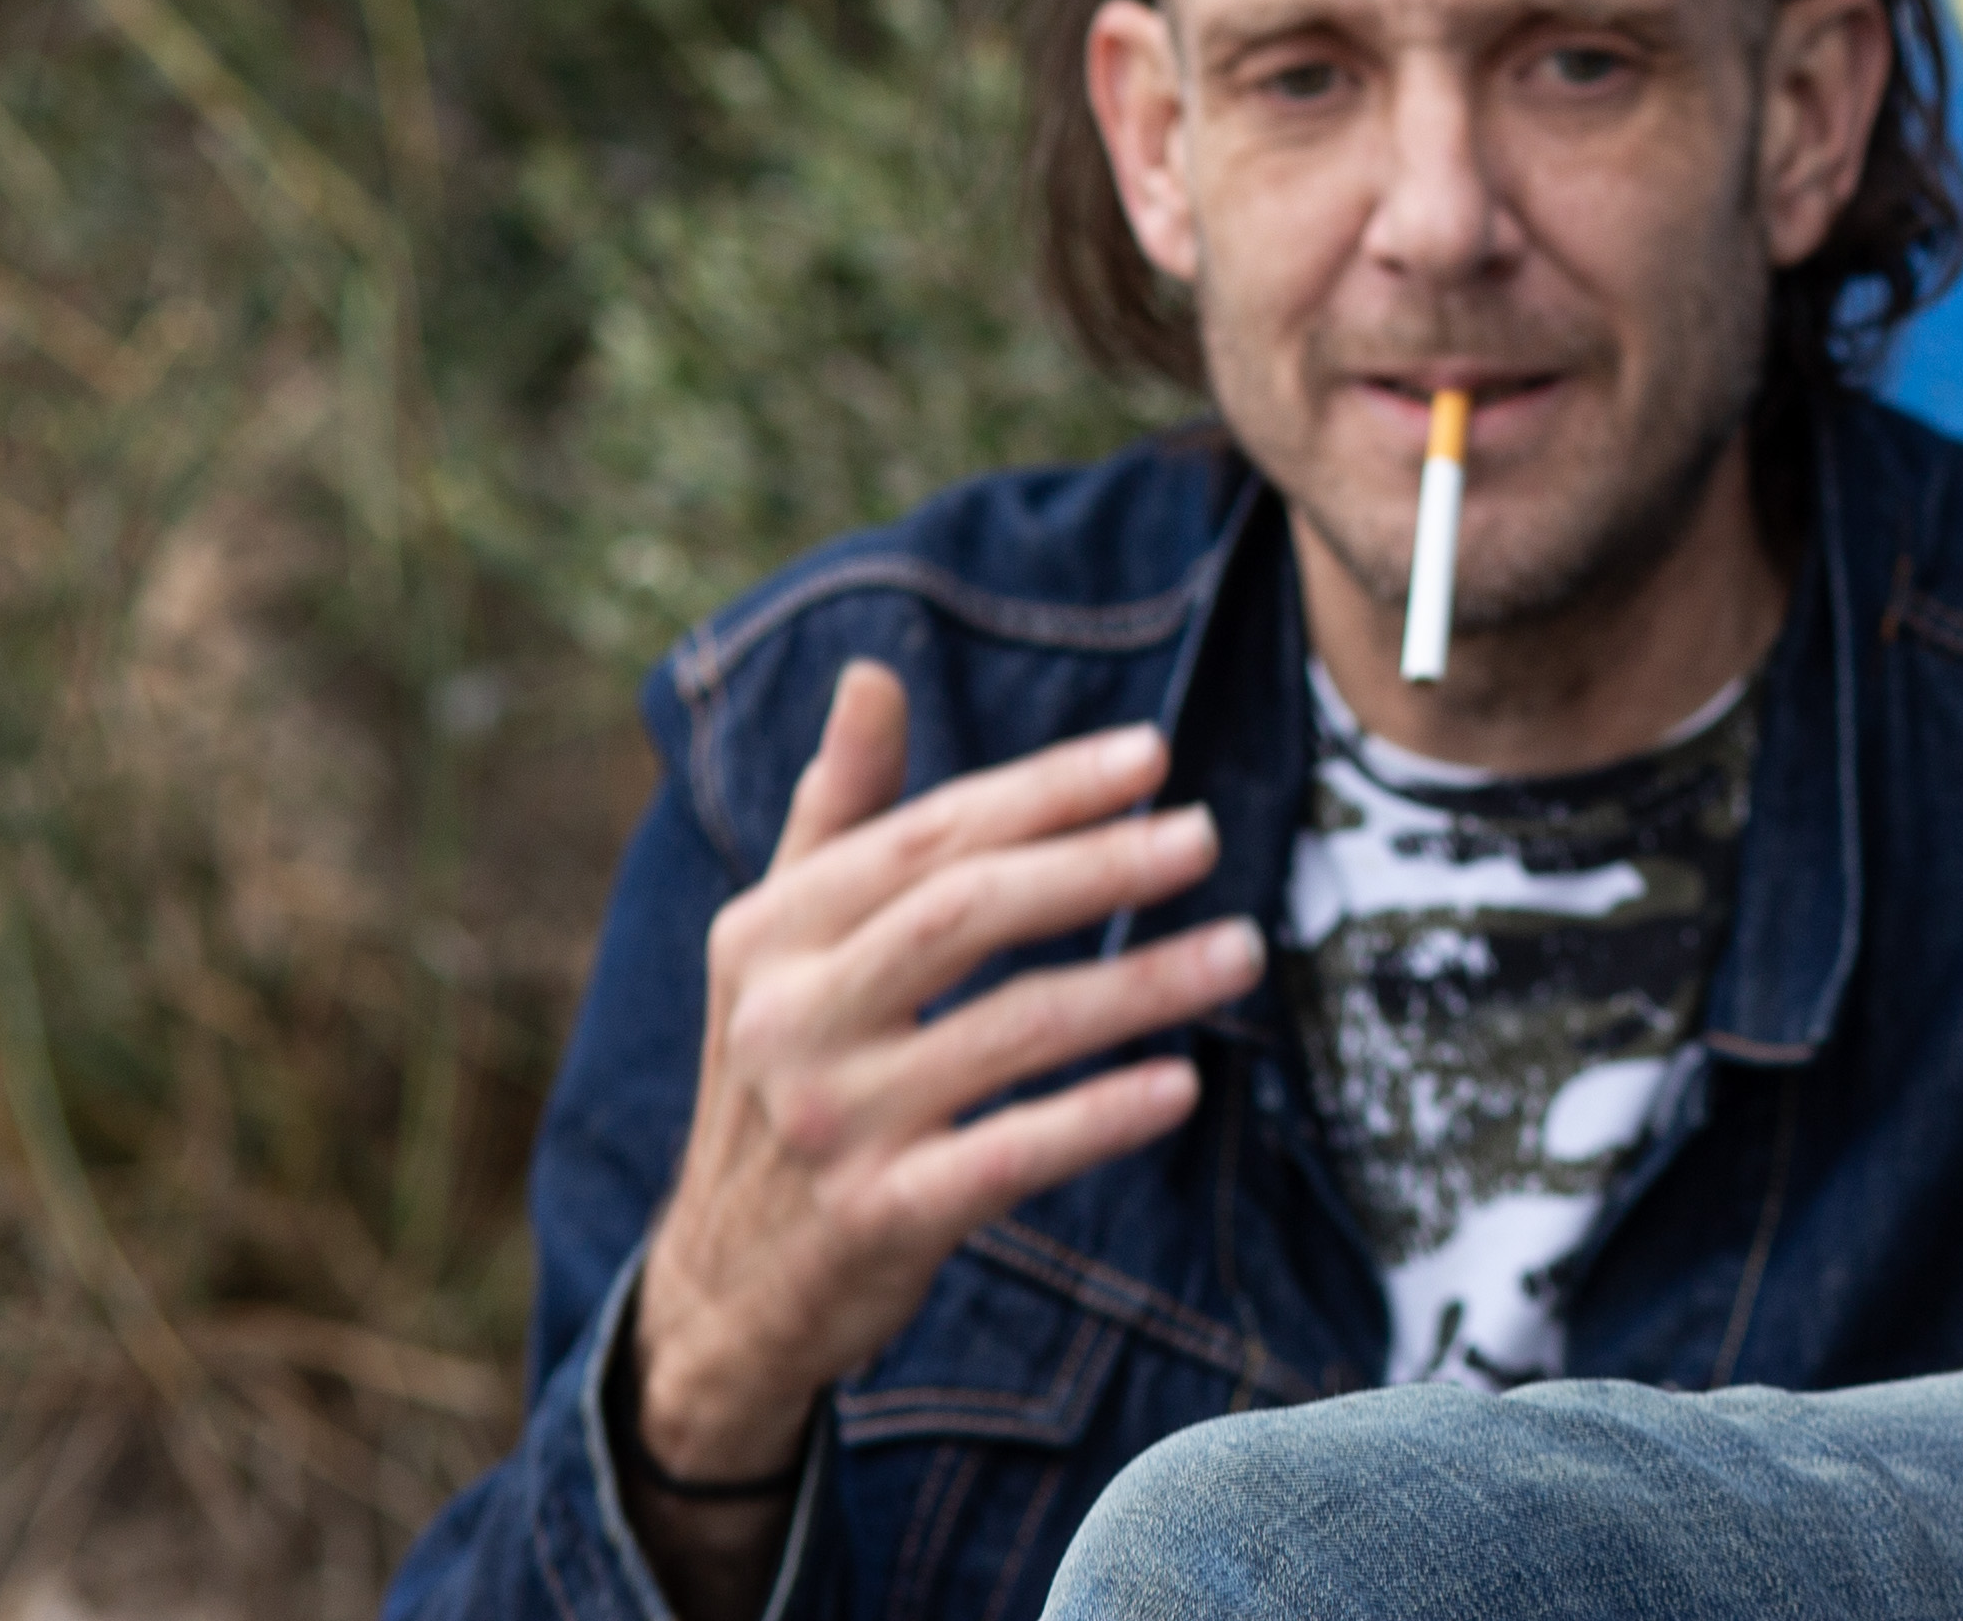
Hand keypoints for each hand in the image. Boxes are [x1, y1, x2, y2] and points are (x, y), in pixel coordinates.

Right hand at [626, 663, 1262, 1490]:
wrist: (720, 1288)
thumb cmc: (781, 1080)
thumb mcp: (775, 946)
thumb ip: (835, 813)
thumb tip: (873, 675)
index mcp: (768, 934)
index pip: (927, 836)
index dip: (1044, 791)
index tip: (1153, 757)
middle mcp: (788, 1019)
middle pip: (966, 912)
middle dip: (1097, 867)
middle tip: (1206, 838)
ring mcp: (832, 1121)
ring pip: (1012, 1027)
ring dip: (1139, 983)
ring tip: (1241, 950)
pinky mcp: (879, 1216)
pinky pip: (1012, 1152)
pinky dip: (1102, 1115)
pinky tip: (1182, 1084)